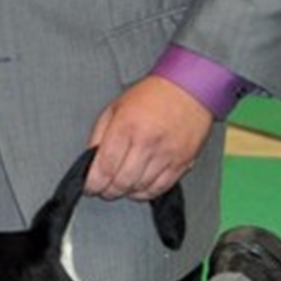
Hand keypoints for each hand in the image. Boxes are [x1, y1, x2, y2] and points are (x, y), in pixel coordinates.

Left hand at [84, 75, 213, 200]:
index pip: (104, 168)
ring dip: (126, 192)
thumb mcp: (114, 108)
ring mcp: (166, 154)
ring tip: (121, 184)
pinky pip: (159, 188)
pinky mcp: (182, 162)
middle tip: (104, 188)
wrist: (190, 87)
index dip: (93, 184)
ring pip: (139, 188)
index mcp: (126, 127)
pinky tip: (139, 185)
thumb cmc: (151, 96)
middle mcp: (147, 142)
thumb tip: (90, 163)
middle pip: (121, 182)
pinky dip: (145, 192)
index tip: (90, 187)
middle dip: (108, 191)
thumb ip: (99, 137)